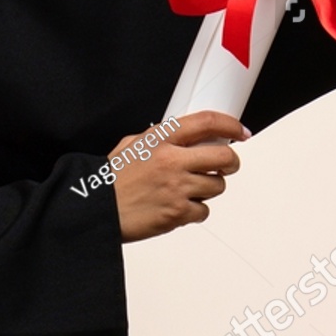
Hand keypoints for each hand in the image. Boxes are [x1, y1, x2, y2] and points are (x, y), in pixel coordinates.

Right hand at [111, 110, 249, 242]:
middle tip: (225, 166)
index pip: (207, 122)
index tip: (239, 131)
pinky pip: (204, 211)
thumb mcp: (130, 145)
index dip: (230, 125)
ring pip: (217, 186)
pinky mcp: (177, 213)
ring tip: (188, 190)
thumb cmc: (110, 180)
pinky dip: (195, 211)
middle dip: (231, 162)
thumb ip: (159, 138)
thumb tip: (183, 136)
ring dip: (208, 189)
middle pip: (224, 157)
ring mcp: (177, 188)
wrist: (96, 209)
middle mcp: (172, 161)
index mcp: (160, 139)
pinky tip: (178, 207)